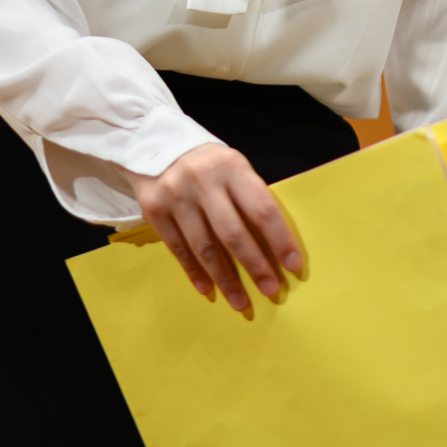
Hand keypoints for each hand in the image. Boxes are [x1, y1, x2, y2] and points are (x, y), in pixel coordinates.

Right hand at [129, 143, 301, 316]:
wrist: (155, 144)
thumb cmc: (209, 165)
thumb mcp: (234, 168)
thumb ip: (249, 198)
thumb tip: (274, 244)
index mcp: (233, 168)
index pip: (262, 209)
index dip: (279, 239)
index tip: (292, 265)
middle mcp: (203, 182)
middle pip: (233, 233)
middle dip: (254, 265)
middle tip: (270, 290)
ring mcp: (176, 197)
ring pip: (204, 247)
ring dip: (225, 279)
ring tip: (240, 302)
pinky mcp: (154, 210)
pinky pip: (178, 249)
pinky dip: (194, 272)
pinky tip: (208, 290)